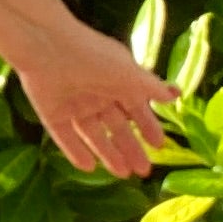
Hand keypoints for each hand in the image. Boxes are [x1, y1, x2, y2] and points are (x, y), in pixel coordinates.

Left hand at [11, 23, 179, 177]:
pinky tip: (89, 168)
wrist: (48, 48)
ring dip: (108, 154)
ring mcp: (73, 104)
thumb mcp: (129, 73)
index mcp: (116, 81)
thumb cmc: (94, 57)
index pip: (136, 109)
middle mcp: (96, 94)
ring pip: (93, 135)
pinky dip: (76, 152)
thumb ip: (150, 87)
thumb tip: (174, 95)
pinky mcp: (51, 114)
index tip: (159, 145)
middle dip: (131, 148)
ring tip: (123, 174)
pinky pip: (66, 137)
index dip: (148, 127)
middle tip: (144, 171)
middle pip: (116, 127)